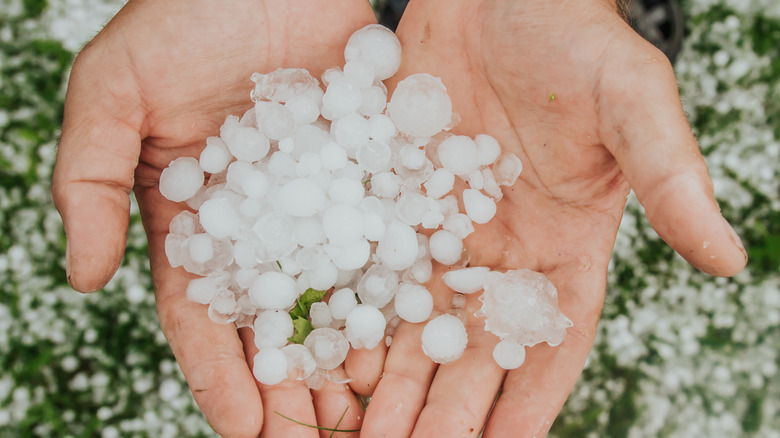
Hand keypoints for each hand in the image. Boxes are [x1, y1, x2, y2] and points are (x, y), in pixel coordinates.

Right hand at [51, 1, 375, 435]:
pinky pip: (385, 242)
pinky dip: (394, 293)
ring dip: (347, 359)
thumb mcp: (113, 91)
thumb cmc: (184, 15)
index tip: (243, 433)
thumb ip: (88, 180)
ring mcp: (319, 203)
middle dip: (291, 388)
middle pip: (274, 323)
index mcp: (194, 219)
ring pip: (334, 297)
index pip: (203, 315)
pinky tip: (410, 339)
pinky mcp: (370, 177)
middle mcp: (260, 223)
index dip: (220, 376)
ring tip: (368, 416)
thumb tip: (82, 278)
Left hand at [359, 0, 746, 435]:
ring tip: (356, 437)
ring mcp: (442, 234)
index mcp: (565, 248)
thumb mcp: (631, 103)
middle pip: (470, 354)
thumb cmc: (574, 37)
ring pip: (414, 329)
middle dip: (441, 415)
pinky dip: (351, 321)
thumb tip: (729, 260)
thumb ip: (671, 180)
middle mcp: (500, 254)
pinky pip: (370, 274)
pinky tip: (325, 362)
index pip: (548, 347)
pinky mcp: (394, 204)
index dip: (525, 407)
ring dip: (388, 386)